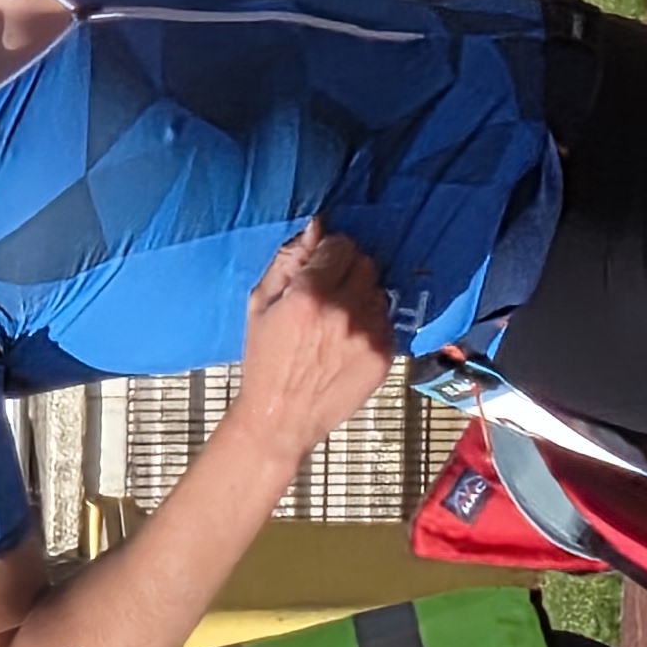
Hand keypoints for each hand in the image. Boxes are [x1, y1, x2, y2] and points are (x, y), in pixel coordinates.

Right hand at [232, 225, 395, 452]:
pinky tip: (348, 341)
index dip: (330, 252)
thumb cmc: (265, 361)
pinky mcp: (383, 356)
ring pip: (378, 291)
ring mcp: (368, 335)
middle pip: (365, 264)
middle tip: (329, 292)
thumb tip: (314, 228)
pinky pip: (386, 321)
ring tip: (338, 321)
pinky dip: (370, 324)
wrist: (281, 418)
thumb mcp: (260, 304)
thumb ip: (287, 262)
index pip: (341, 245)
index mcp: (309, 296)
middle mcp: (344, 312)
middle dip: (347, 271)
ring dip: (361, 297)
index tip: (321, 265)